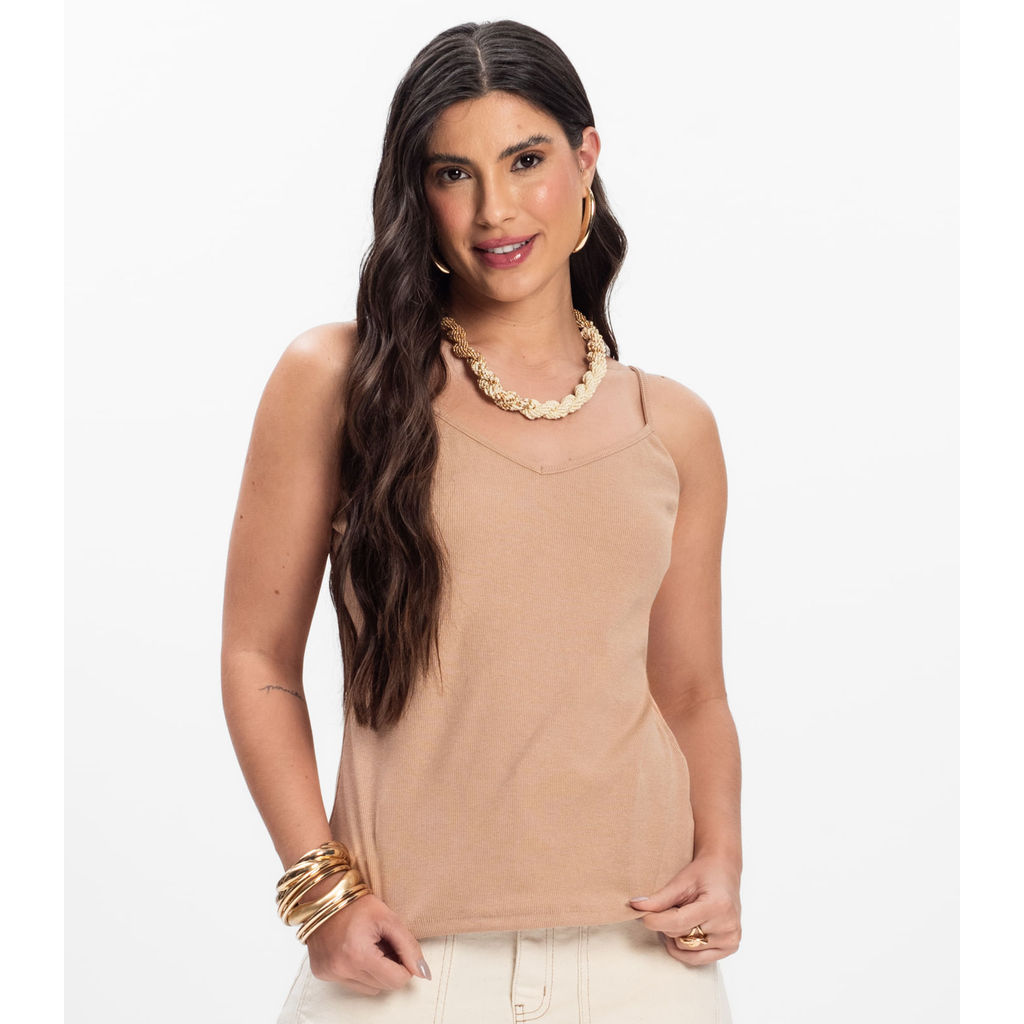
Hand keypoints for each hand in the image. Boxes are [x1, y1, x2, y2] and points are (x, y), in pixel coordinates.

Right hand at [305, 890, 431, 995]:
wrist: (324, 895)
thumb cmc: (356, 903)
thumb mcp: (389, 919)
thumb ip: (409, 946)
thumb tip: (423, 973)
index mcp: (359, 955)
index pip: (396, 980)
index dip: (404, 966)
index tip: (399, 948)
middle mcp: (341, 969)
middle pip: (383, 986)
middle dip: (389, 967)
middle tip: (383, 943)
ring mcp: (330, 973)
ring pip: (369, 988)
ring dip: (375, 971)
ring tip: (369, 946)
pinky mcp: (322, 973)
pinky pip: (352, 984)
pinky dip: (359, 971)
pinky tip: (355, 950)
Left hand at [629, 853, 740, 964]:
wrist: (723, 873)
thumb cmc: (703, 874)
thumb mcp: (681, 881)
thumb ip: (659, 898)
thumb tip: (635, 906)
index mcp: (717, 906)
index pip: (678, 923)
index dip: (655, 920)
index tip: (641, 916)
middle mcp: (728, 926)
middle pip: (680, 937)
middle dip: (667, 924)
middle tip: (669, 908)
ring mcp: (730, 940)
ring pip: (685, 949)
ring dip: (676, 936)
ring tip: (680, 917)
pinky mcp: (730, 948)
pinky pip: (696, 959)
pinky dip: (685, 948)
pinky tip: (685, 931)